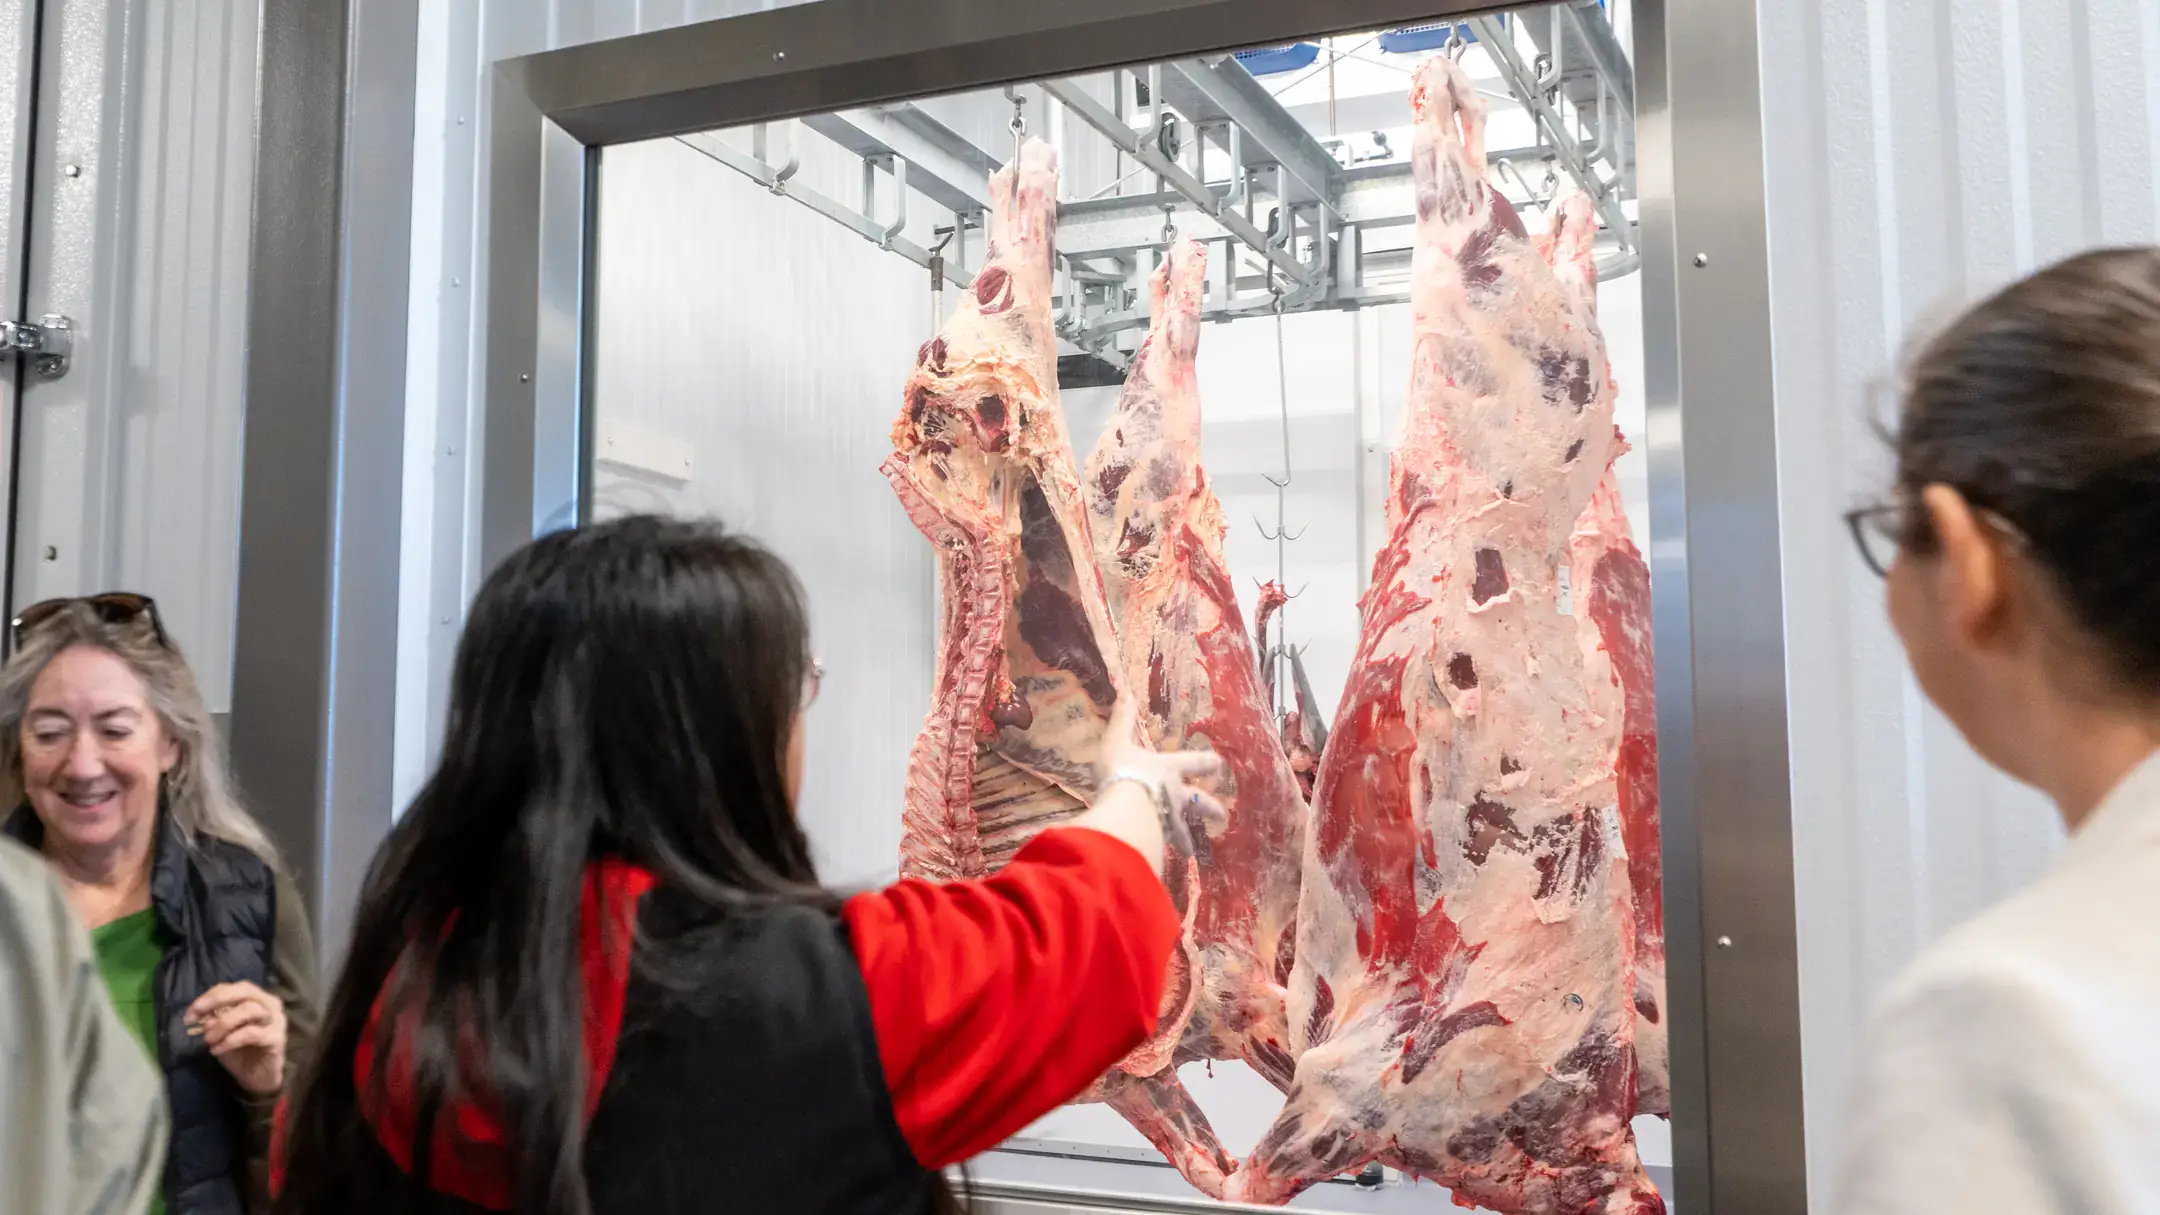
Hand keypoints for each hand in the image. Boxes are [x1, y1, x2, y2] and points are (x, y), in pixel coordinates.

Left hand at [186, 981, 286, 1095]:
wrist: (259, 1078)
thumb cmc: (241, 1052)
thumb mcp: (221, 1034)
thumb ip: (214, 1021)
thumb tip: (203, 1017)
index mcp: (256, 999)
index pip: (233, 988)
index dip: (210, 997)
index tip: (190, 1014)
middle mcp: (269, 1004)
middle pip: (245, 991)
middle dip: (217, 999)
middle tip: (197, 1015)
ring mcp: (276, 1020)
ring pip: (249, 1009)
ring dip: (223, 1023)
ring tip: (208, 1040)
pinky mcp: (276, 1038)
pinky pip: (251, 1033)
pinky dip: (230, 1040)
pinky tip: (217, 1050)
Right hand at [1100, 696, 1229, 854]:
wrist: (1125, 808)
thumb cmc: (1122, 771)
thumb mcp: (1117, 742)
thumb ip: (1122, 720)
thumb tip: (1125, 693)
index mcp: (1169, 769)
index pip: (1194, 762)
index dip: (1207, 762)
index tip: (1219, 764)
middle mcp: (1175, 795)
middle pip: (1200, 802)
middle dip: (1211, 808)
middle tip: (1223, 815)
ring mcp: (1169, 819)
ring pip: (1184, 830)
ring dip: (1188, 841)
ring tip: (1192, 852)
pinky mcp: (1160, 839)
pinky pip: (1165, 848)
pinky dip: (1165, 855)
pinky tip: (1165, 863)